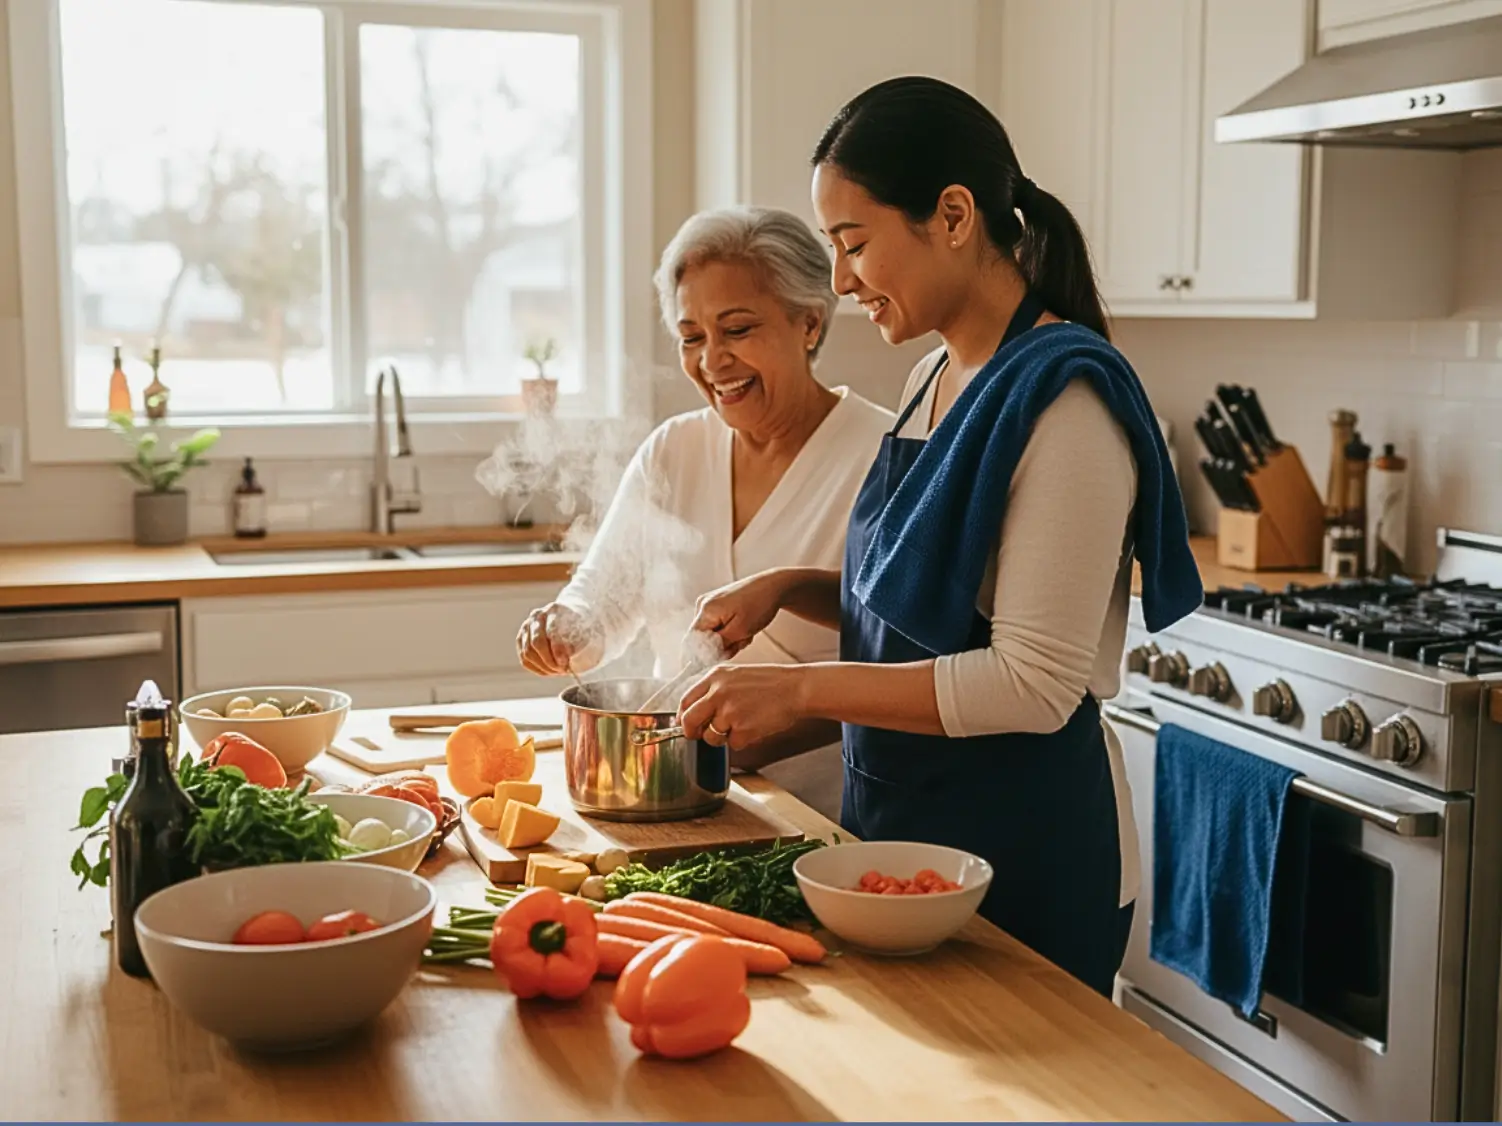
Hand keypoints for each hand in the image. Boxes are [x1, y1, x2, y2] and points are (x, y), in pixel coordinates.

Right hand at [515, 602, 594, 676]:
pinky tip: (549, 671)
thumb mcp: (585, 632)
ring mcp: (526, 627)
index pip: (552, 631)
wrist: (571, 621)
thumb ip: (577, 643)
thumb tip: (567, 657)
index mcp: (555, 609)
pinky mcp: (520, 639)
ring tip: (558, 671)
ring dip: (543, 667)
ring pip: (528, 652)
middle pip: (536, 642)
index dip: (558, 650)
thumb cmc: (581, 628)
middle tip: (562, 670)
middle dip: (549, 661)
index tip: (565, 663)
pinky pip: (525, 660)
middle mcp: (537, 616)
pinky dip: (537, 669)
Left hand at [678, 664, 806, 749]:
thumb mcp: (736, 675)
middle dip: (692, 732)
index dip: (683, 716)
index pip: (685, 700)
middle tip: (700, 735)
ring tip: (741, 724)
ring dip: (722, 737)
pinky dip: (742, 741)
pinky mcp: (742, 729)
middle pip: (689, 721)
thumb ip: (714, 689)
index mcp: (715, 677)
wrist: (796, 688)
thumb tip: (695, 710)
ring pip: (710, 737)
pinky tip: (754, 726)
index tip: (687, 723)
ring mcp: (729, 712)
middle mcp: (718, 693)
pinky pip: (732, 744)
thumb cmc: (770, 683)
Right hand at [689, 571, 789, 658]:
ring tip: (746, 631)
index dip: (703, 654)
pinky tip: (745, 626)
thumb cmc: (759, 604)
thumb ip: (718, 645)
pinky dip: (731, 631)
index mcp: (706, 610)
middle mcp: (703, 604)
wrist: (774, 586)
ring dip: (730, 639)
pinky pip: (719, 625)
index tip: (721, 656)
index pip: (692, 641)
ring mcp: (711, 603)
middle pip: (703, 638)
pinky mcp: (719, 604)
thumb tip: (702, 657)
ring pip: (713, 634)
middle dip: (722, 645)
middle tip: (742, 640)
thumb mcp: (740, 630)